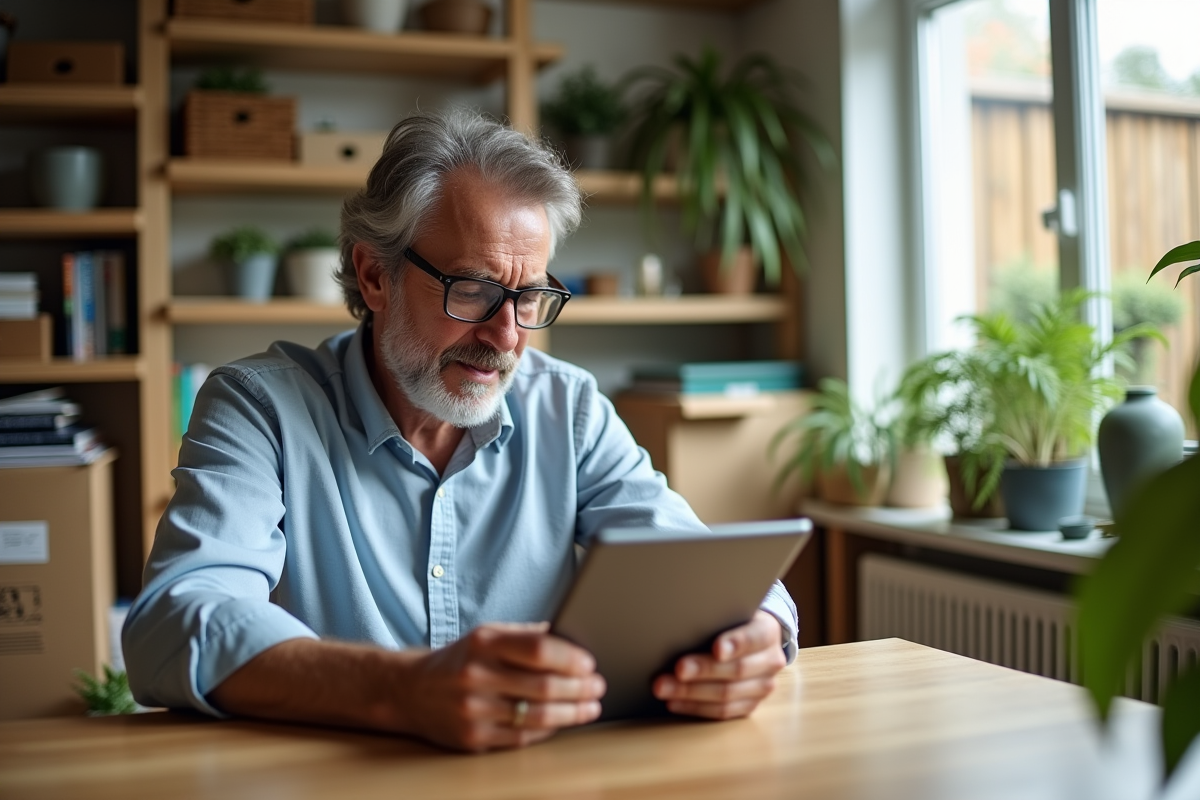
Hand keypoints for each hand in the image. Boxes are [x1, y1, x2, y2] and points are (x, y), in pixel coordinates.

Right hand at [400, 622, 605, 751]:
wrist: (411, 691)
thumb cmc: (459, 660)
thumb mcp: (486, 635)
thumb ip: (526, 636)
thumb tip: (571, 638)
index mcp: (483, 644)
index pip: (537, 650)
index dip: (570, 658)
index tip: (590, 664)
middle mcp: (475, 676)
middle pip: (543, 686)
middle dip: (579, 688)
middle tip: (598, 687)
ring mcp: (473, 711)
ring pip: (537, 716)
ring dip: (572, 713)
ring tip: (590, 707)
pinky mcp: (472, 739)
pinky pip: (522, 737)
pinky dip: (548, 729)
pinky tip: (563, 721)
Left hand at [652, 610, 785, 719]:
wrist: (752, 640)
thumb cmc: (732, 622)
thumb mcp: (730, 612)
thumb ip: (715, 618)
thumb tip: (680, 624)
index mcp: (768, 632)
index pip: (754, 638)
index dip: (736, 643)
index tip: (716, 648)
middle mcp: (771, 661)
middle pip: (737, 670)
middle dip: (704, 670)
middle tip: (678, 669)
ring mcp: (763, 687)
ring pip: (726, 695)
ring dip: (691, 693)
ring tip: (665, 688)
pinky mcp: (750, 706)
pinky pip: (722, 712)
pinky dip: (695, 707)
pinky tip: (674, 702)